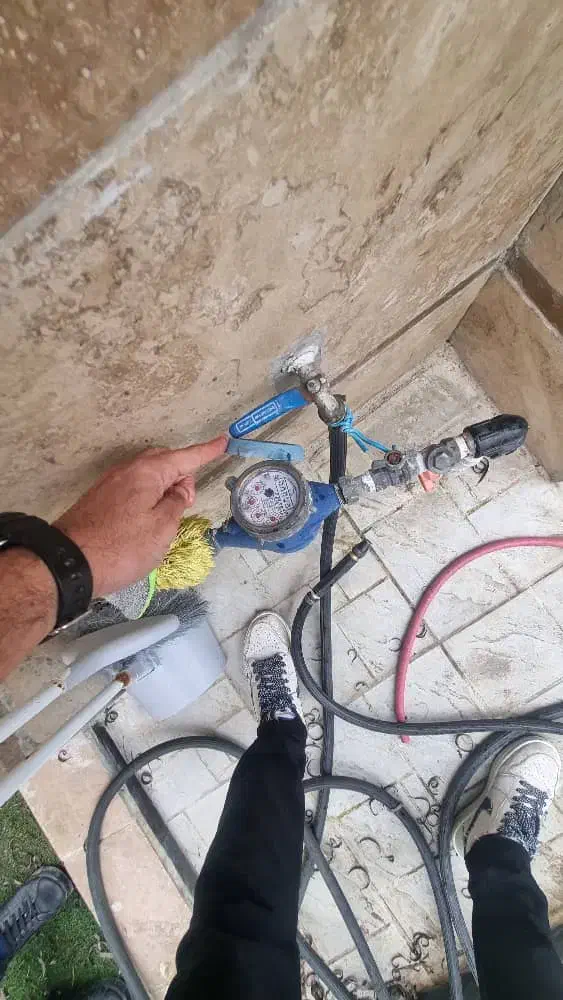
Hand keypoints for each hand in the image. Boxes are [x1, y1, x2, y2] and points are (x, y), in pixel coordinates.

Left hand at [55, 436, 227, 596]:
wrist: (71, 563)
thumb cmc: (122, 547)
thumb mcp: (162, 528)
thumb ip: (177, 503)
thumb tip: (181, 489)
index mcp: (147, 472)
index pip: (185, 457)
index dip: (206, 451)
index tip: (223, 441)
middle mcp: (127, 471)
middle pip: (163, 461)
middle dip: (182, 473)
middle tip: (188, 501)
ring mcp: (110, 483)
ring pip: (146, 475)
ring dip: (164, 487)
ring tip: (169, 514)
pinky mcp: (100, 498)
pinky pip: (132, 486)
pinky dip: (147, 494)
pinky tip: (147, 517)